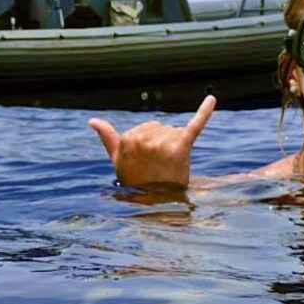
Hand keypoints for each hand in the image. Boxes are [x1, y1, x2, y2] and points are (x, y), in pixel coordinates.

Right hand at [88, 95, 215, 187]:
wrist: (156, 204)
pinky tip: (212, 99)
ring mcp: (161, 144)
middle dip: (163, 143)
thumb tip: (91, 121)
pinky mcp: (180, 148)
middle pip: (161, 128)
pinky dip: (204, 111)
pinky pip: (194, 125)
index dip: (150, 144)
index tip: (146, 162)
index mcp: (127, 139)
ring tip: (169, 165)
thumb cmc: (136, 181)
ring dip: (175, 146)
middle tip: (159, 165)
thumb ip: (106, 137)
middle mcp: (143, 139)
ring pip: (174, 131)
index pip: (148, 128)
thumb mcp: (117, 160)